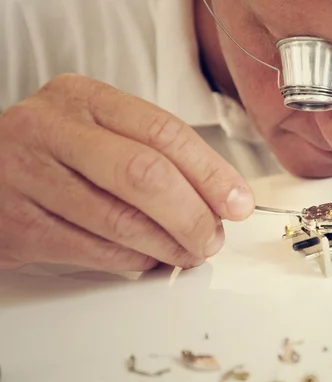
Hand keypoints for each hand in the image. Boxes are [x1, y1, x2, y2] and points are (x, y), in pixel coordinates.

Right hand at [0, 74, 253, 270]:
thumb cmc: (59, 151)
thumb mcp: (102, 130)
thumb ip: (157, 154)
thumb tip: (223, 198)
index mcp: (83, 97)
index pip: (163, 132)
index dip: (210, 173)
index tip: (238, 202)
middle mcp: (50, 129)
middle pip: (145, 174)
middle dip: (192, 215)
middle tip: (213, 237)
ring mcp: (28, 176)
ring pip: (121, 220)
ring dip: (168, 245)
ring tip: (189, 251)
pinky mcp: (18, 225)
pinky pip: (95, 251)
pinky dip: (135, 261)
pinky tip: (152, 259)